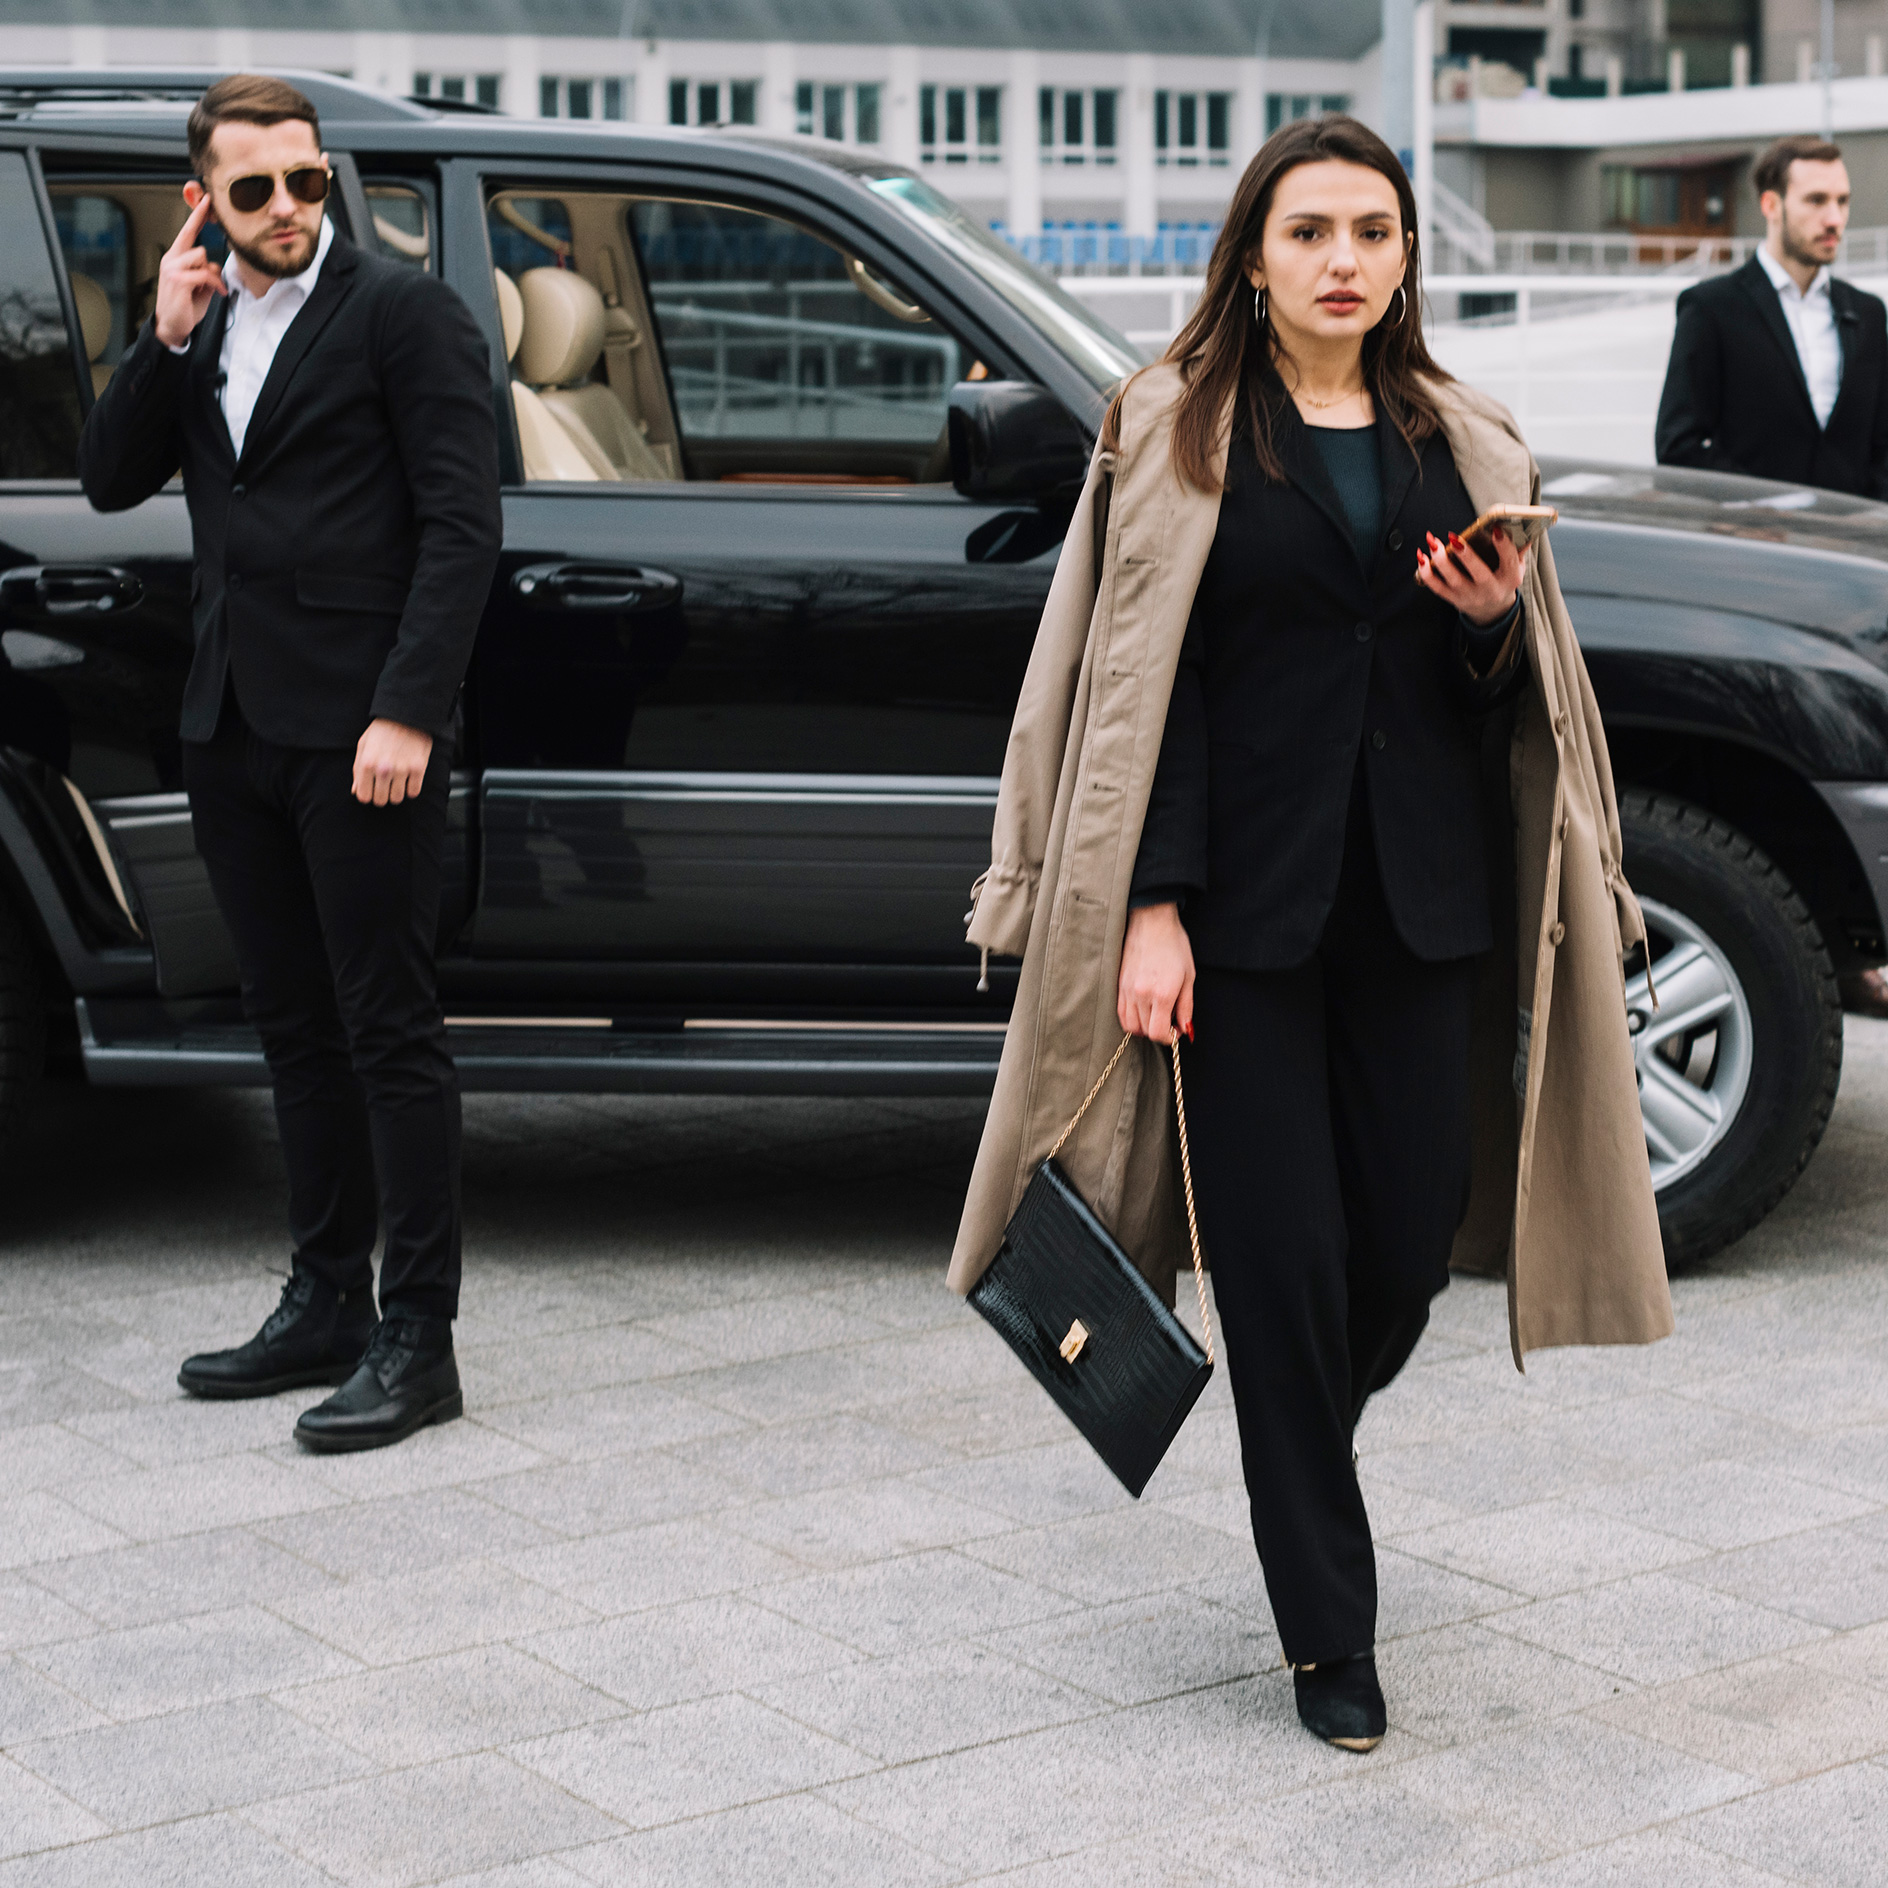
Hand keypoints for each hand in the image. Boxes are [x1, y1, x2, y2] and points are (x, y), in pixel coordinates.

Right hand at [153, 190, 227, 349]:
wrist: (172, 324)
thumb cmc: (185, 304)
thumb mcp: (199, 285)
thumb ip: (206, 270)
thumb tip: (214, 265)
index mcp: (175, 257)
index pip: (187, 231)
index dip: (197, 215)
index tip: (206, 199)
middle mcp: (171, 259)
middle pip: (196, 244)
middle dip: (207, 263)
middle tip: (213, 281)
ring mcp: (172, 269)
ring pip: (201, 258)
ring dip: (212, 276)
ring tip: (212, 290)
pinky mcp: (179, 281)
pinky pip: (204, 273)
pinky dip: (214, 284)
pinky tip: (215, 292)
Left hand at [351, 719, 432, 805]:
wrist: (406, 715)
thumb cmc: (383, 728)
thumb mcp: (363, 746)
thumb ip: (358, 770)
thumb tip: (356, 790)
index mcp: (367, 763)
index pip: (364, 796)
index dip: (367, 795)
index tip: (371, 791)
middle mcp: (383, 769)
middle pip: (381, 800)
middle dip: (382, 795)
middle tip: (385, 787)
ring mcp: (402, 770)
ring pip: (397, 798)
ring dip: (396, 793)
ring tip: (397, 782)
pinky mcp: (418, 768)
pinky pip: (414, 792)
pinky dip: (411, 789)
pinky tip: (408, 779)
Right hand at [1117, 902, 1196, 1041]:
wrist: (1151, 922)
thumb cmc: (1174, 945)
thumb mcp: (1188, 976)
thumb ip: (1186, 1006)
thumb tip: (1185, 1028)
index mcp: (1162, 993)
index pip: (1158, 1033)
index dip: (1169, 1038)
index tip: (1176, 1030)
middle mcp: (1142, 995)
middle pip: (1145, 1031)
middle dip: (1159, 1032)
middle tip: (1169, 1021)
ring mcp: (1127, 990)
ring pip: (1130, 1025)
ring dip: (1144, 1026)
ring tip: (1155, 1015)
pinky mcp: (1118, 985)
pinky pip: (1121, 1012)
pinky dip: (1131, 1018)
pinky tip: (1142, 1009)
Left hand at [1417, 526, 1527, 625]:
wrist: (1492, 609)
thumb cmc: (1502, 581)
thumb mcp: (1516, 567)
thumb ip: (1516, 549)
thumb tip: (1520, 528)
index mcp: (1510, 579)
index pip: (1509, 561)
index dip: (1503, 545)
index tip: (1495, 529)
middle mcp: (1490, 589)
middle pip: (1479, 574)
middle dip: (1466, 555)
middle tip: (1454, 538)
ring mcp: (1470, 596)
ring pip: (1454, 581)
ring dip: (1441, 561)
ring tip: (1433, 543)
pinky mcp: (1454, 599)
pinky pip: (1437, 588)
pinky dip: (1427, 573)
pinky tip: (1421, 558)